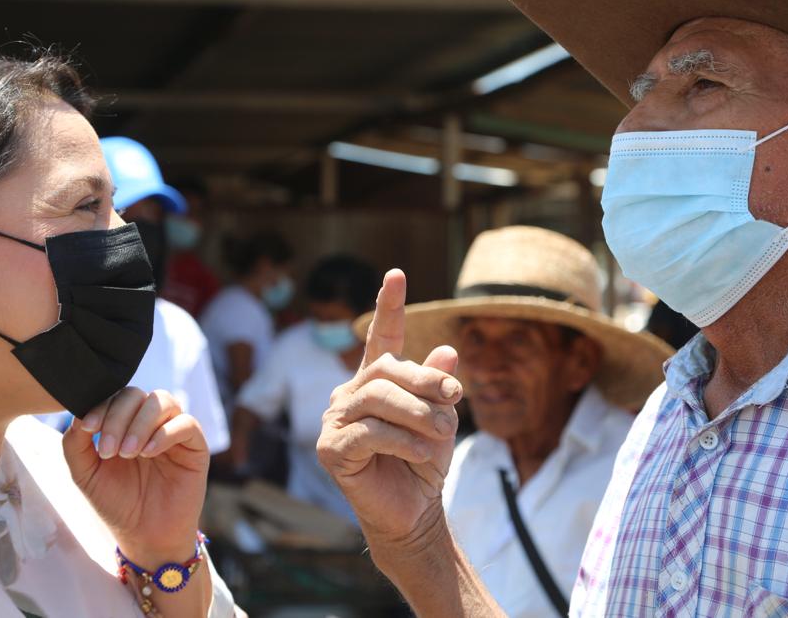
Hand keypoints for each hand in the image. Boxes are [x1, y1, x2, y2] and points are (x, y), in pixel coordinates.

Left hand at [62, 388, 208, 566]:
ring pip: (162, 401)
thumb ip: (75, 444)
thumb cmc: (116, 503)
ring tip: (128, 453)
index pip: (114, 396)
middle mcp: (150, 422)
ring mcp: (174, 431)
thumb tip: (79, 415)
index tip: (88, 429)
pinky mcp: (196, 446)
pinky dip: (165, 433)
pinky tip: (148, 453)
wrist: (144, 536)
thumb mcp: (85, 473)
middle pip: (136, 395)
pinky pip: (186, 423)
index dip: (101, 407)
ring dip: (140, 424)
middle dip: (117, 418)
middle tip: (109, 451)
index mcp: (125, 423)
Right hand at [317, 269, 461, 549]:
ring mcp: (334, 420)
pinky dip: (404, 441)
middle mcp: (349, 394)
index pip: (380, 338)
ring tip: (444, 433)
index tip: (397, 274)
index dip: (388, 307)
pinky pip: (370, 433)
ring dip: (419, 414)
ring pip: (378, 399)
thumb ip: (437, 386)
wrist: (413, 512)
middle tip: (456, 398)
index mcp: (374, 382)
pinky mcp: (330, 449)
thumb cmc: (423, 462)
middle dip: (426, 381)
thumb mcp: (439, 419)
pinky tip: (423, 453)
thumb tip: (447, 351)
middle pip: (385, 370)